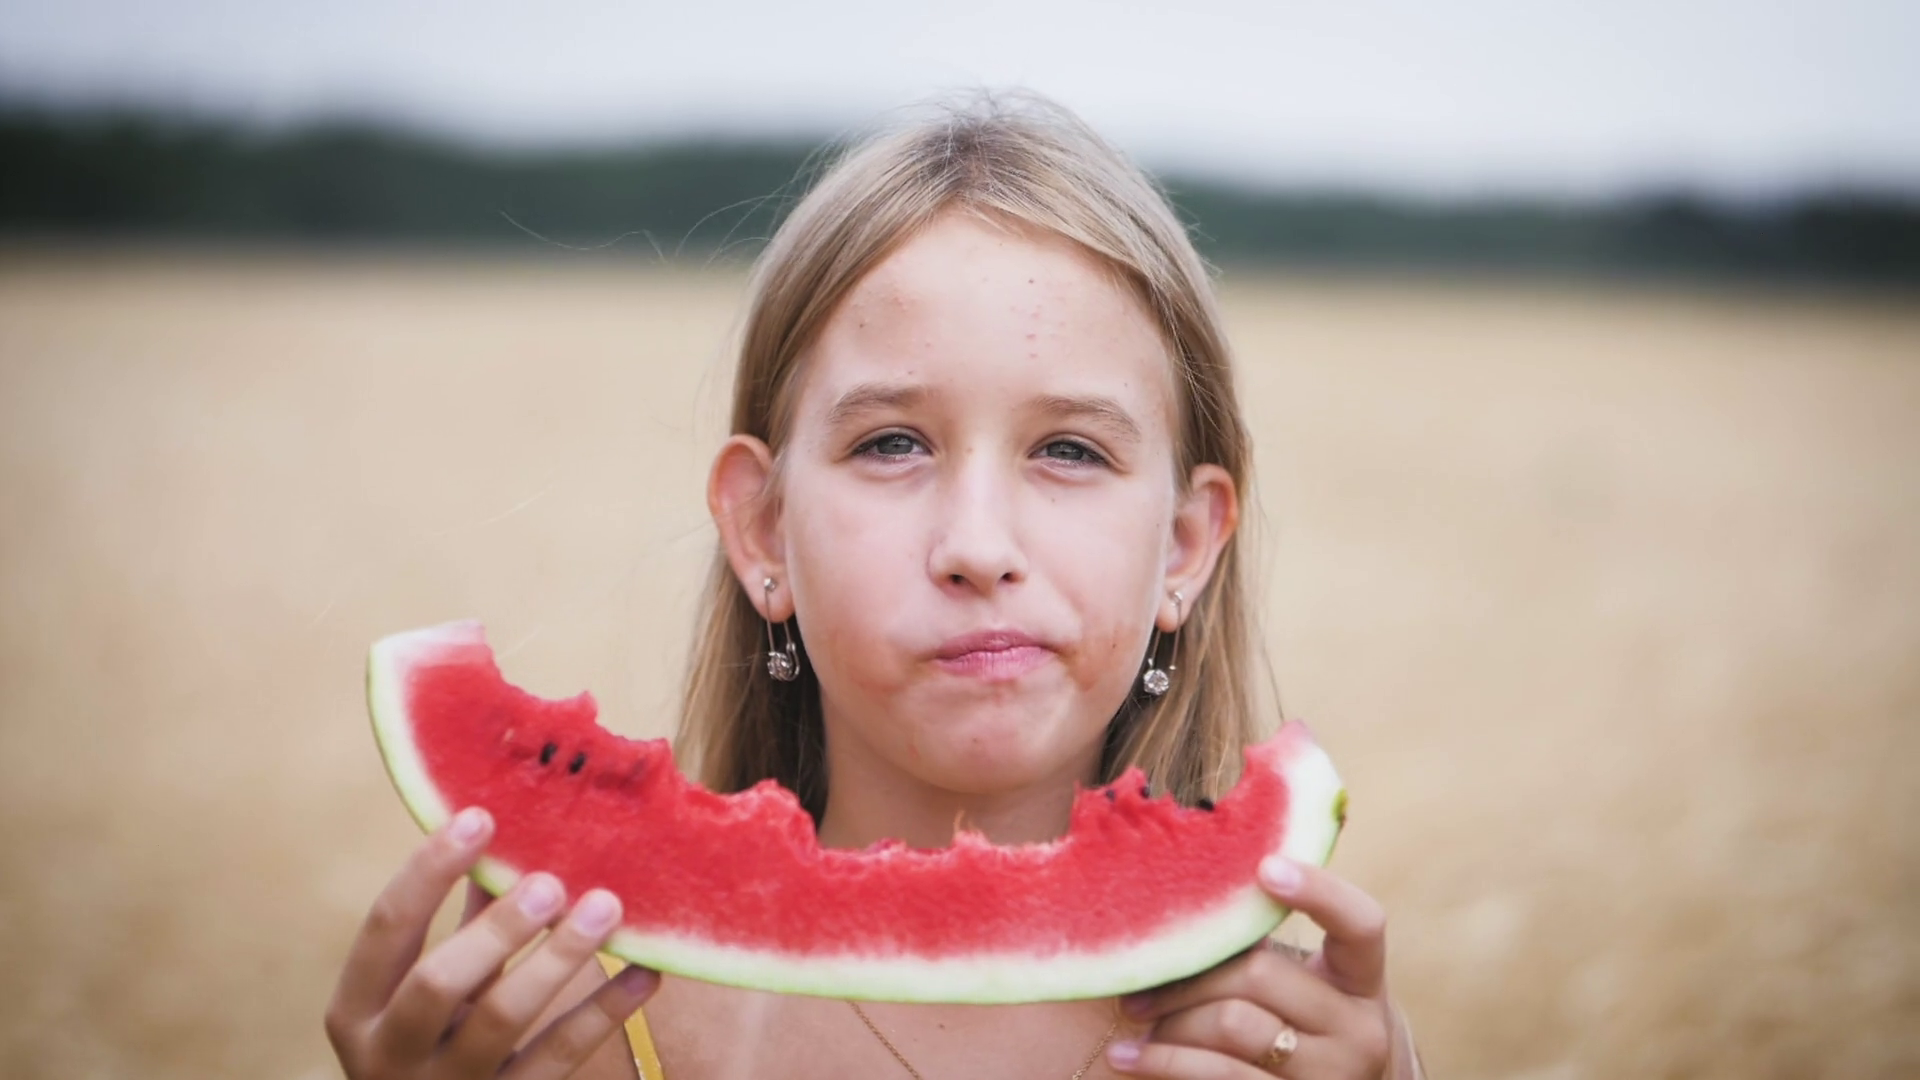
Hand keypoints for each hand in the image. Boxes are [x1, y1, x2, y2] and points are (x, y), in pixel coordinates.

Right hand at [325, 807, 658, 1078]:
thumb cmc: (432, 1042)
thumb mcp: (429, 984)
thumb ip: (460, 919)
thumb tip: (507, 833)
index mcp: (358, 1009)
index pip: (387, 927)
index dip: (429, 869)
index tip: (480, 817)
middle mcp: (391, 1053)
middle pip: (438, 982)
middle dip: (497, 927)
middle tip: (550, 883)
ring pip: (501, 1019)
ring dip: (556, 958)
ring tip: (605, 908)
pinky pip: (560, 1056)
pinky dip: (606, 1011)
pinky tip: (644, 972)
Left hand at [1108, 857, 1392, 1078]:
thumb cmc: (1298, 1028)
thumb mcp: (1305, 988)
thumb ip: (1265, 947)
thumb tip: (1180, 893)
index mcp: (1362, 981)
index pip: (1360, 924)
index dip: (1319, 891)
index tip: (1265, 866)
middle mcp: (1359, 1031)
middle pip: (1261, 973)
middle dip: (1191, 972)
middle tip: (1144, 972)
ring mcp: (1329, 1076)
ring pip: (1231, 1024)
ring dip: (1171, 1017)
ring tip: (1137, 1013)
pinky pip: (1216, 1074)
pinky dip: (1162, 1062)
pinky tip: (1124, 1055)